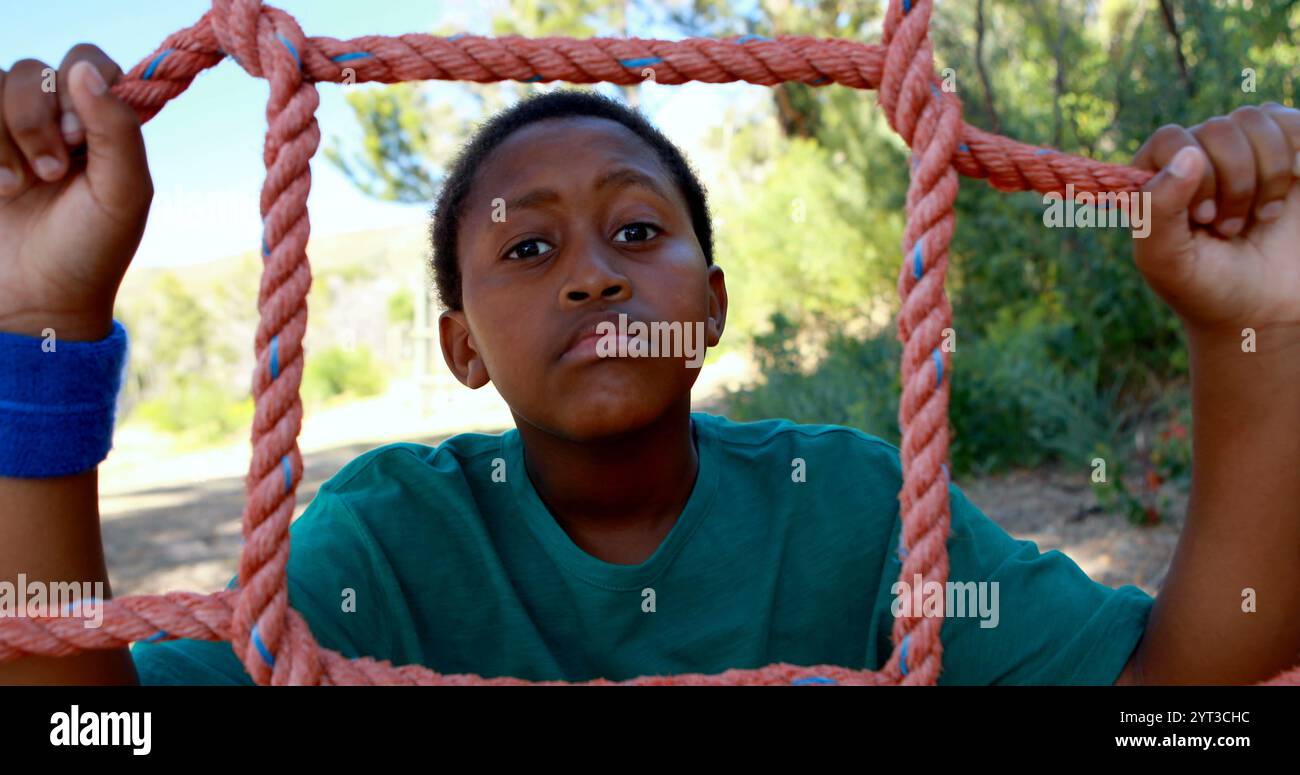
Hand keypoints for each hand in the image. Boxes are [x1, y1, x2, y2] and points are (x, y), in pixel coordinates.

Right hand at [0, 45, 151, 339]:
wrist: (34, 302)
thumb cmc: (89, 251)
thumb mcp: (123, 195)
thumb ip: (117, 130)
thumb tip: (84, 70)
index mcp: (99, 126)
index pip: (87, 62)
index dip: (79, 88)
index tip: (77, 139)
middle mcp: (52, 122)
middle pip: (32, 70)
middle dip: (36, 118)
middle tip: (51, 174)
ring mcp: (5, 134)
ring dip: (4, 136)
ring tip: (17, 187)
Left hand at [1132, 103, 1299, 338]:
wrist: (1262, 311)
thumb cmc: (1204, 288)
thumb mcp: (1165, 261)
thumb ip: (1156, 211)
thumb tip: (1188, 153)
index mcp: (1156, 178)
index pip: (1170, 140)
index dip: (1193, 175)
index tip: (1204, 218)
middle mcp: (1197, 157)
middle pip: (1219, 129)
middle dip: (1234, 184)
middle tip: (1230, 229)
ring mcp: (1243, 152)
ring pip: (1257, 119)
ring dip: (1266, 173)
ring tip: (1259, 217)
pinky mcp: (1287, 153)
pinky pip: (1292, 122)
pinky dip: (1297, 152)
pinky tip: (1294, 184)